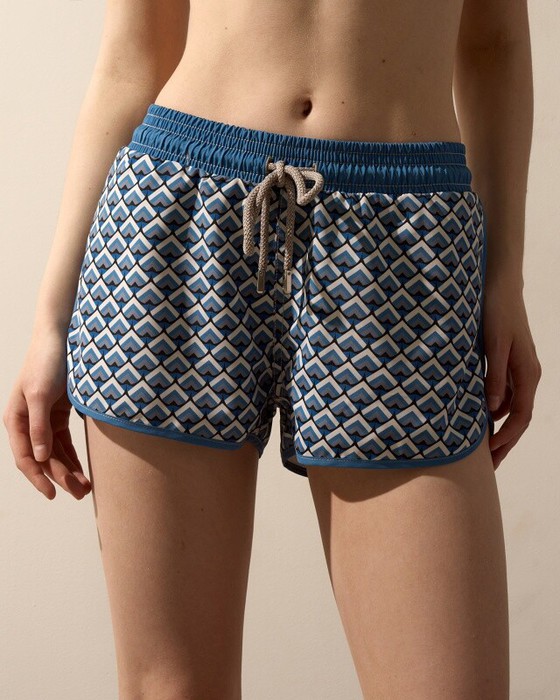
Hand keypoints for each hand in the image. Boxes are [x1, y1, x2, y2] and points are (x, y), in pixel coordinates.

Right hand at [3, 327, 90, 499]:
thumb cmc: (47, 363)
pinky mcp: (58, 414)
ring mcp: (43, 419)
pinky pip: (64, 442)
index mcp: (16, 419)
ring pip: (55, 453)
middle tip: (81, 493)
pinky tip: (83, 470)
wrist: (61, 338)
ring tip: (86, 487)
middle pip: (43, 459)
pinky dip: (73, 456)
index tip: (54, 494)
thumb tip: (41, 458)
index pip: (27, 458)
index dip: (39, 478)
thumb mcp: (41, 395)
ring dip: (69, 470)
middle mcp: (27, 422)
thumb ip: (39, 427)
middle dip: (61, 477)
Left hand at [482, 280, 541, 469]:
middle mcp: (527, 375)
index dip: (507, 438)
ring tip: (480, 449)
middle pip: (518, 418)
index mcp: (527, 373)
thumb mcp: (493, 345)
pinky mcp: (508, 365)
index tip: (491, 455)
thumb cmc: (496, 313)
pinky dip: (493, 411)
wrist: (500, 287)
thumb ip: (494, 377)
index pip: (521, 416)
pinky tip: (477, 419)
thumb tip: (493, 410)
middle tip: (487, 466)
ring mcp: (518, 370)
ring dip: (498, 429)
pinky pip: (504, 396)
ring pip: (511, 409)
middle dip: (504, 443)